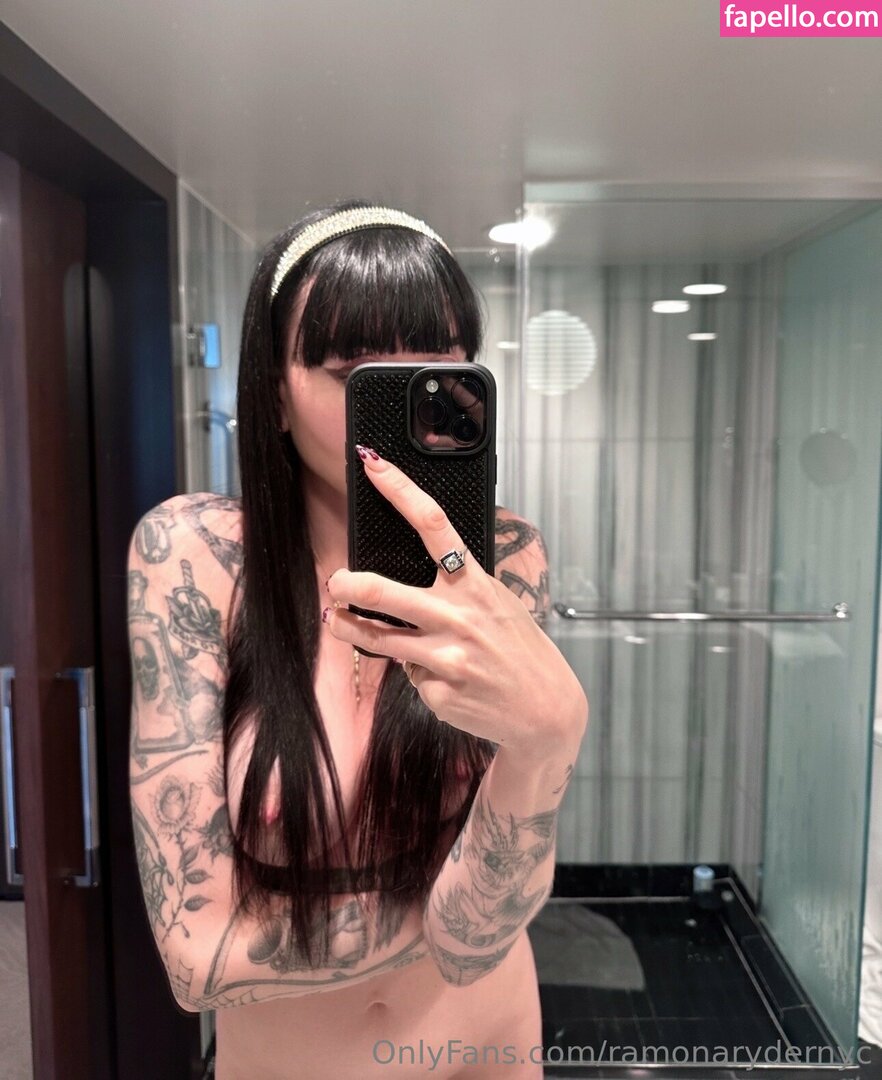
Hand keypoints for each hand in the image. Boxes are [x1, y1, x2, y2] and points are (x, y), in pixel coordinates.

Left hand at [325, 447, 587, 753]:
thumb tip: (413, 576)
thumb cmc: (519, 649)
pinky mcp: (437, 693)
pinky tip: (442, 678)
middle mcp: (458, 617)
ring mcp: (446, 658)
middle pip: (384, 592)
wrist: (545, 710)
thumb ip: (458, 588)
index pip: (433, 525)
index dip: (399, 490)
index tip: (372, 464)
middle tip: (335, 581)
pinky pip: (409, 676)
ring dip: (348, 627)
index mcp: (475, 585)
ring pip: (379, 639)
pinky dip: (417, 673)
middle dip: (347, 585)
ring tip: (335, 619)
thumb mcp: (497, 604)